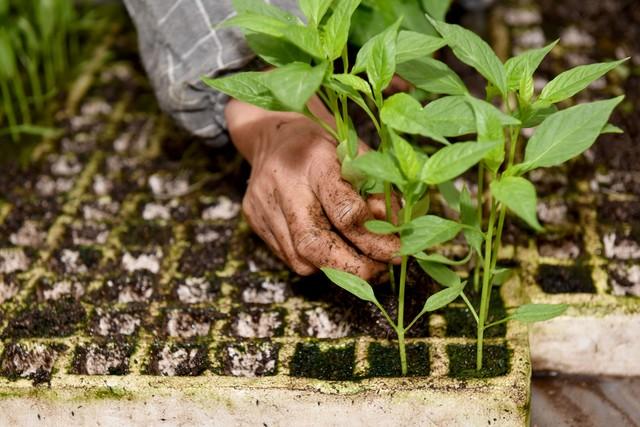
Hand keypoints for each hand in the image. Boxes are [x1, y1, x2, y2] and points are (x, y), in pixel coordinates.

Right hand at [226, 97, 399, 280]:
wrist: (271, 134)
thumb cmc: (321, 143)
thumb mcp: (355, 153)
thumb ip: (376, 188)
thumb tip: (396, 228)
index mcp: (314, 160)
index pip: (345, 212)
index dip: (375, 239)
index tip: (397, 252)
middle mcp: (283, 185)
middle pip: (315, 243)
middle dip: (352, 267)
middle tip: (379, 272)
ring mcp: (263, 205)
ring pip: (300, 258)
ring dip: (336, 270)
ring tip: (361, 264)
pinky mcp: (254, 221)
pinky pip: (288, 256)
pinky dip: (315, 262)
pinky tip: (331, 252)